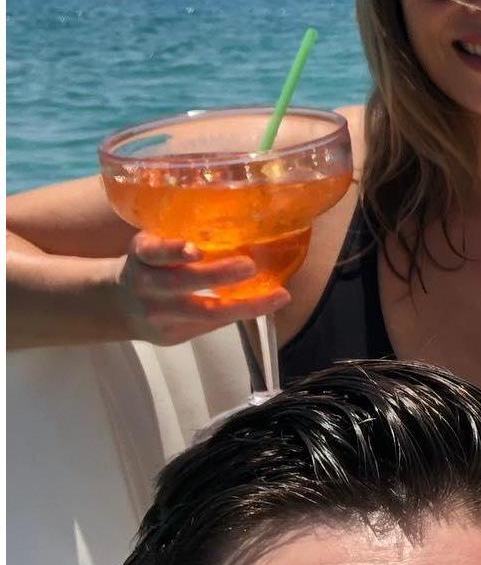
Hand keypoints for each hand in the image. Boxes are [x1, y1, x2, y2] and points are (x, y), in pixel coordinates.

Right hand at [115, 232, 288, 345]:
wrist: (117, 306)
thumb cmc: (150, 267)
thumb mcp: (153, 248)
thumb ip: (178, 243)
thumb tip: (242, 227)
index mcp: (142, 256)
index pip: (153, 251)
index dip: (173, 250)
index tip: (195, 249)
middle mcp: (147, 285)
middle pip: (180, 283)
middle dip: (216, 275)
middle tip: (249, 265)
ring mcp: (158, 314)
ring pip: (203, 312)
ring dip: (244, 305)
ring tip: (278, 296)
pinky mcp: (171, 336)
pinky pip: (210, 326)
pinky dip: (241, 314)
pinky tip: (269, 304)